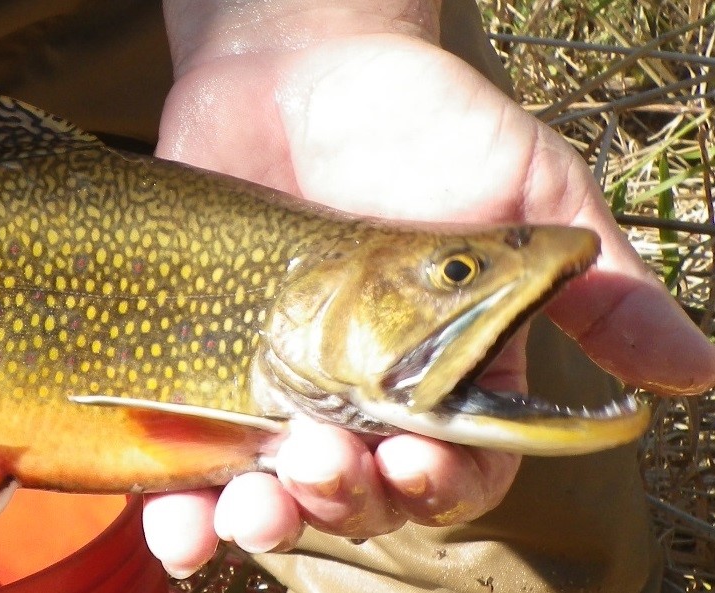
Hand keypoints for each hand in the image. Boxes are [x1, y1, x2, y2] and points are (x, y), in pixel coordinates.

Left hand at [144, 0, 714, 576]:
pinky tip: (173, 516)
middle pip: (360, 496)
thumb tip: (698, 372)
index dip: (439, 486)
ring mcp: (273, 383)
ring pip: (270, 493)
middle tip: (323, 460)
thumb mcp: (529, 187)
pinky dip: (175, 503)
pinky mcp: (197, 364)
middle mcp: (359, 394)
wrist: (295, 62)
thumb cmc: (424, 118)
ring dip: (259, 520)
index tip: (414, 462)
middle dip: (343, 500)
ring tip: (248, 503)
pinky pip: (182, 454)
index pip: (456, 470)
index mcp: (446, 373)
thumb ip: (600, 285)